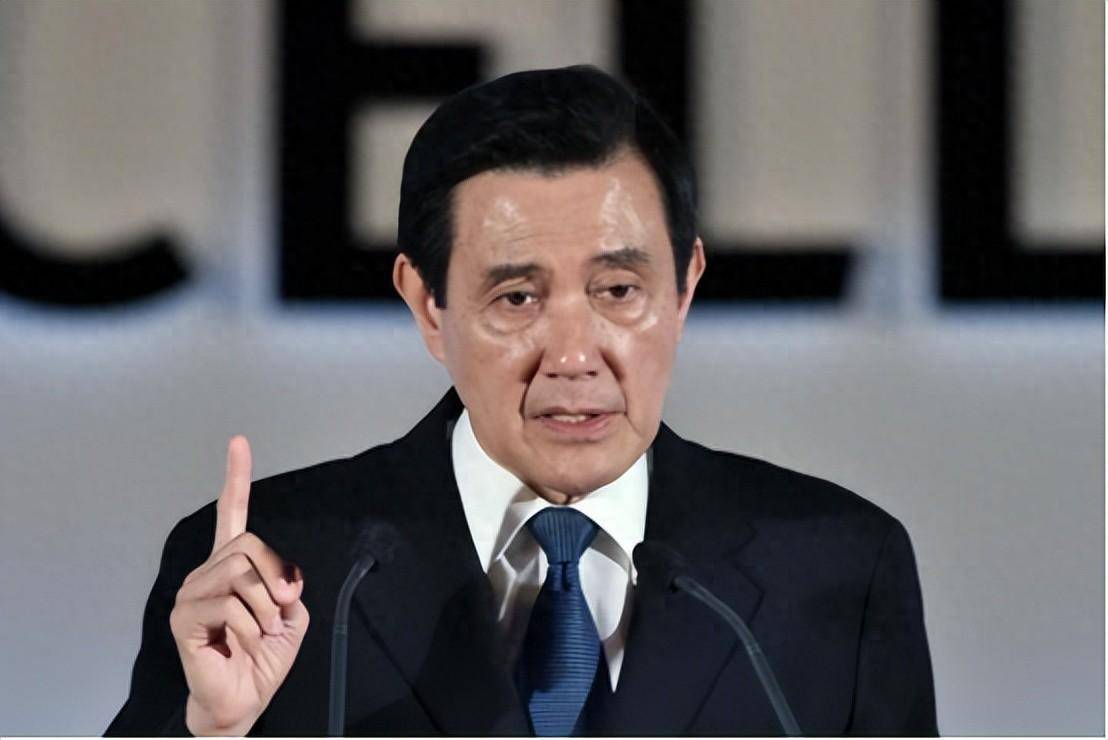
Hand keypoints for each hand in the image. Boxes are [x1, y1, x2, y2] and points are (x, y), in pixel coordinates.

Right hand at [170, 436, 309, 735]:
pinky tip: (240, 643)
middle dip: (277, 579)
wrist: (243, 699)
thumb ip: (288, 584)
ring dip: (266, 609)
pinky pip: (230, 606)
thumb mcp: (292, 614)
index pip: (233, 513)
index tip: (239, 443)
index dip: (237, 477)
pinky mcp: (183, 617)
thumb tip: (282, 577)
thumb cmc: (263, 657)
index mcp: (233, 565)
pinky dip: (250, 628)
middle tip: (280, 611)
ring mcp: (191, 593)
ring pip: (242, 574)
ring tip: (258, 632)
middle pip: (251, 545)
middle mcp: (207, 572)